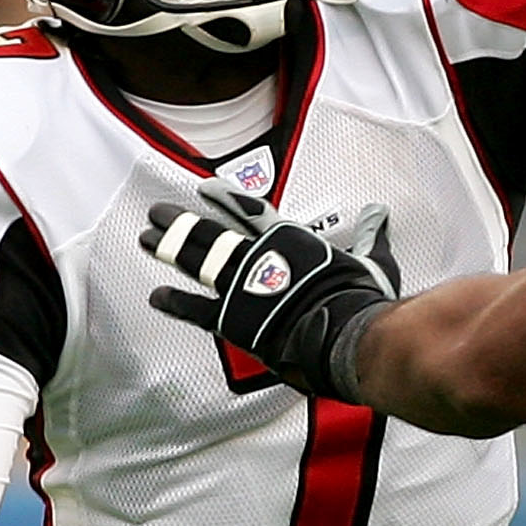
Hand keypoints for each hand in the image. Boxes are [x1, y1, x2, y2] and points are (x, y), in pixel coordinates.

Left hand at [142, 183, 399, 399]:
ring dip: (168, 247)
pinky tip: (156, 296)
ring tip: (146, 237)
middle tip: (158, 213)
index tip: (205, 189)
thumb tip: (379, 213)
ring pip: (196, 260)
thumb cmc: (361, 301)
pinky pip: (196, 308)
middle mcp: (258, 258)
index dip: (226, 199)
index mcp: (288, 242)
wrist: (345, 337)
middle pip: (211, 232)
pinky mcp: (234, 319)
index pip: (250, 212)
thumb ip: (370, 236)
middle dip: (181, 221)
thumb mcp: (371, 261)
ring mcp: (242, 287)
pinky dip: (175, 302)